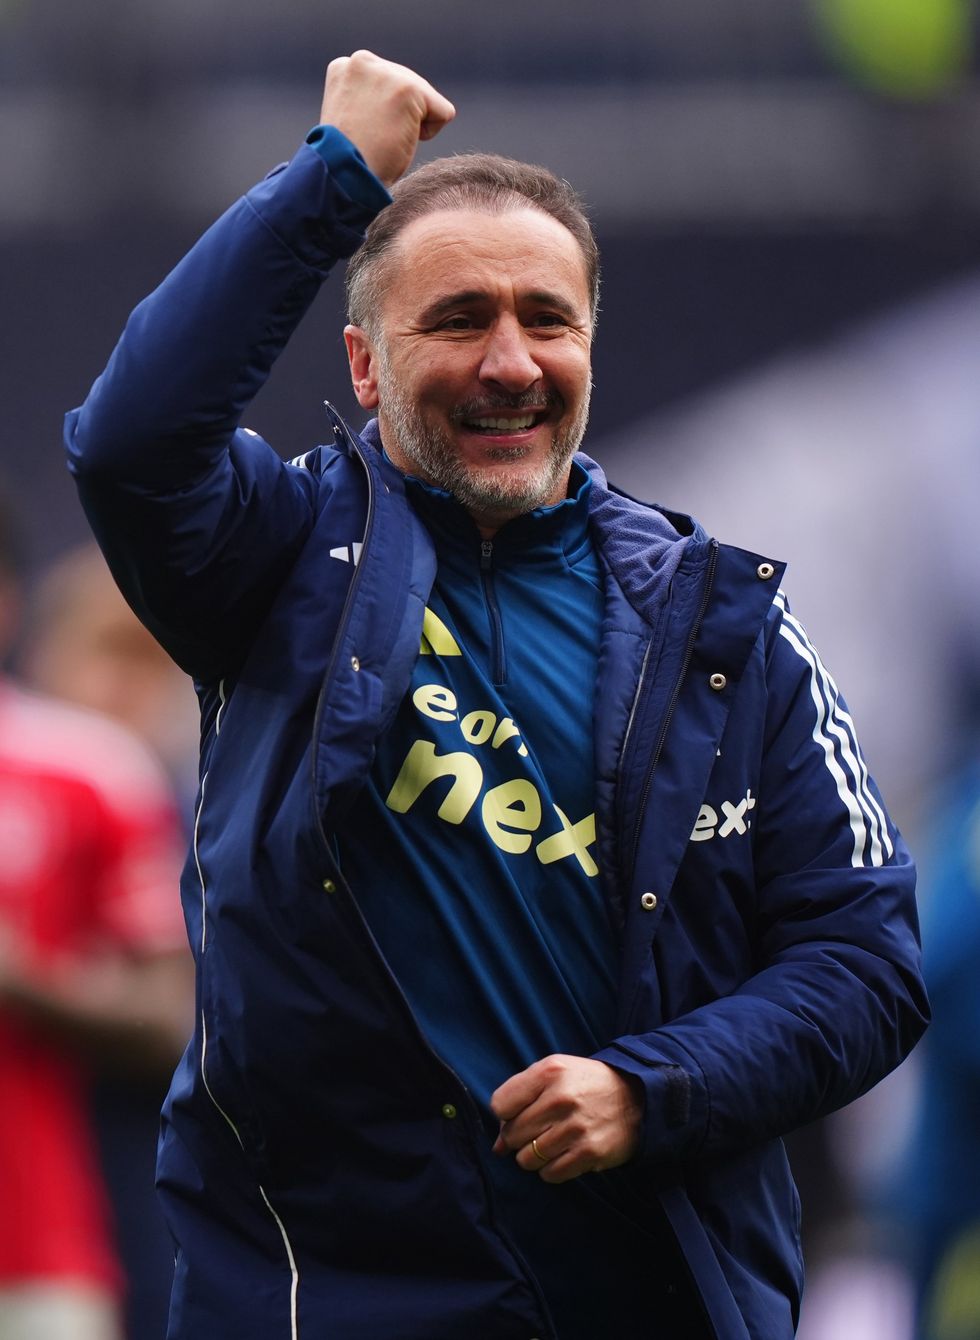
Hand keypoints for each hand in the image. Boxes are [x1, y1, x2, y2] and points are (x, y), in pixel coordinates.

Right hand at [320, 50, 455, 187]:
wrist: (343, 179)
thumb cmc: (349, 161)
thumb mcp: (354, 116)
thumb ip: (372, 96)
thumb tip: (400, 97)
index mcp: (346, 67)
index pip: (389, 84)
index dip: (383, 115)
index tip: (362, 131)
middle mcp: (362, 61)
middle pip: (411, 87)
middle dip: (400, 118)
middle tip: (373, 139)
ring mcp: (386, 73)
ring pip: (427, 99)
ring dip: (411, 127)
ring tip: (382, 139)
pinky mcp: (408, 89)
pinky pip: (443, 112)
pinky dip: (429, 133)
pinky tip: (399, 141)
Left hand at [490, 1054, 641, 1183]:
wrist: (638, 1098)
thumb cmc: (587, 1084)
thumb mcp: (555, 1072)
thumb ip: (521, 1099)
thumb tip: (497, 1146)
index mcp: (550, 1071)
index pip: (500, 1105)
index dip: (505, 1114)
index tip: (520, 1113)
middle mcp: (561, 1099)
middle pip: (512, 1135)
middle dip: (518, 1138)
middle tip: (538, 1130)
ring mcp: (575, 1128)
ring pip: (527, 1159)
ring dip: (534, 1156)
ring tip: (551, 1143)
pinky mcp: (589, 1154)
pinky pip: (550, 1174)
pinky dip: (551, 1169)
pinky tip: (564, 1154)